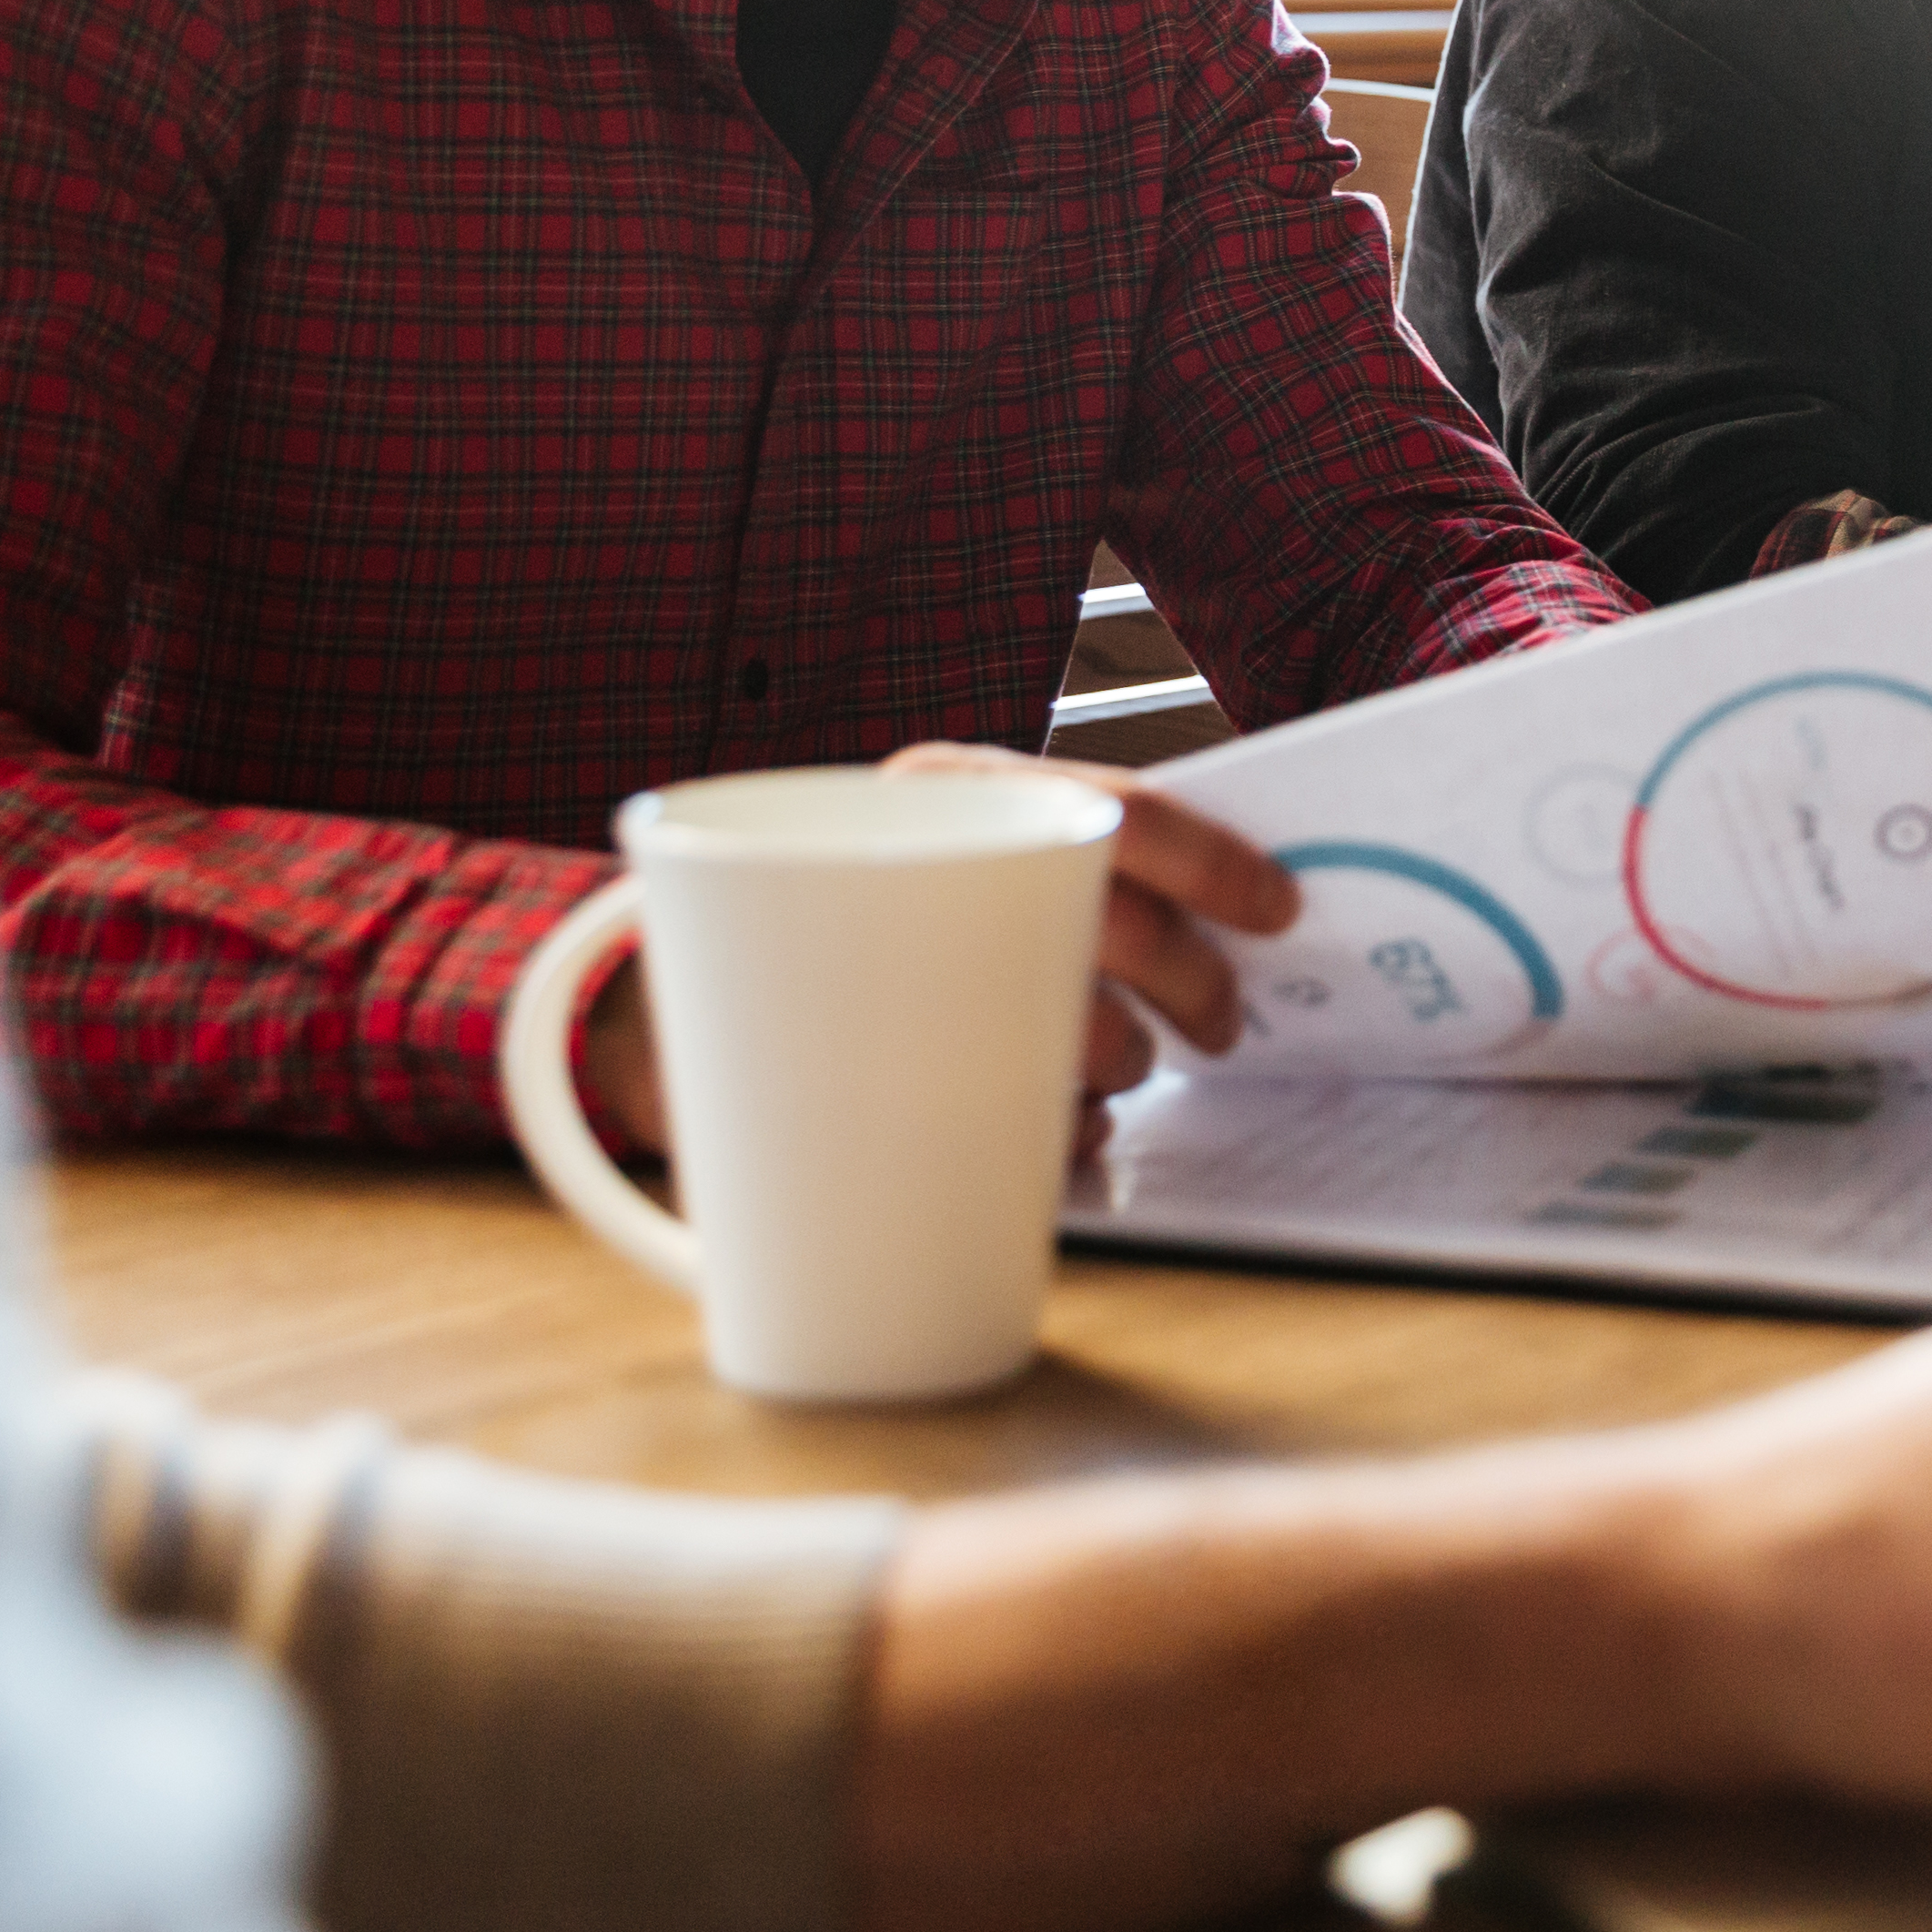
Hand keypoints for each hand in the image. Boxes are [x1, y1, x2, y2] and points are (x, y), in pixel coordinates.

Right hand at [575, 750, 1301, 1154]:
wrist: (650, 1003)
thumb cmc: (846, 929)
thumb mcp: (946, 858)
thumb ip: (1052, 866)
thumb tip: (1224, 909)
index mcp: (951, 784)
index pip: (1122, 811)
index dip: (1218, 863)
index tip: (1282, 908)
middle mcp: (916, 856)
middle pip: (1112, 928)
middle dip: (1191, 988)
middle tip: (1219, 1029)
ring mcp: (878, 963)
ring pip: (1069, 1028)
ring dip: (1114, 1068)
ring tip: (1105, 1074)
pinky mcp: (852, 1081)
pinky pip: (1016, 1129)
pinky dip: (1055, 1147)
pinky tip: (1039, 1137)